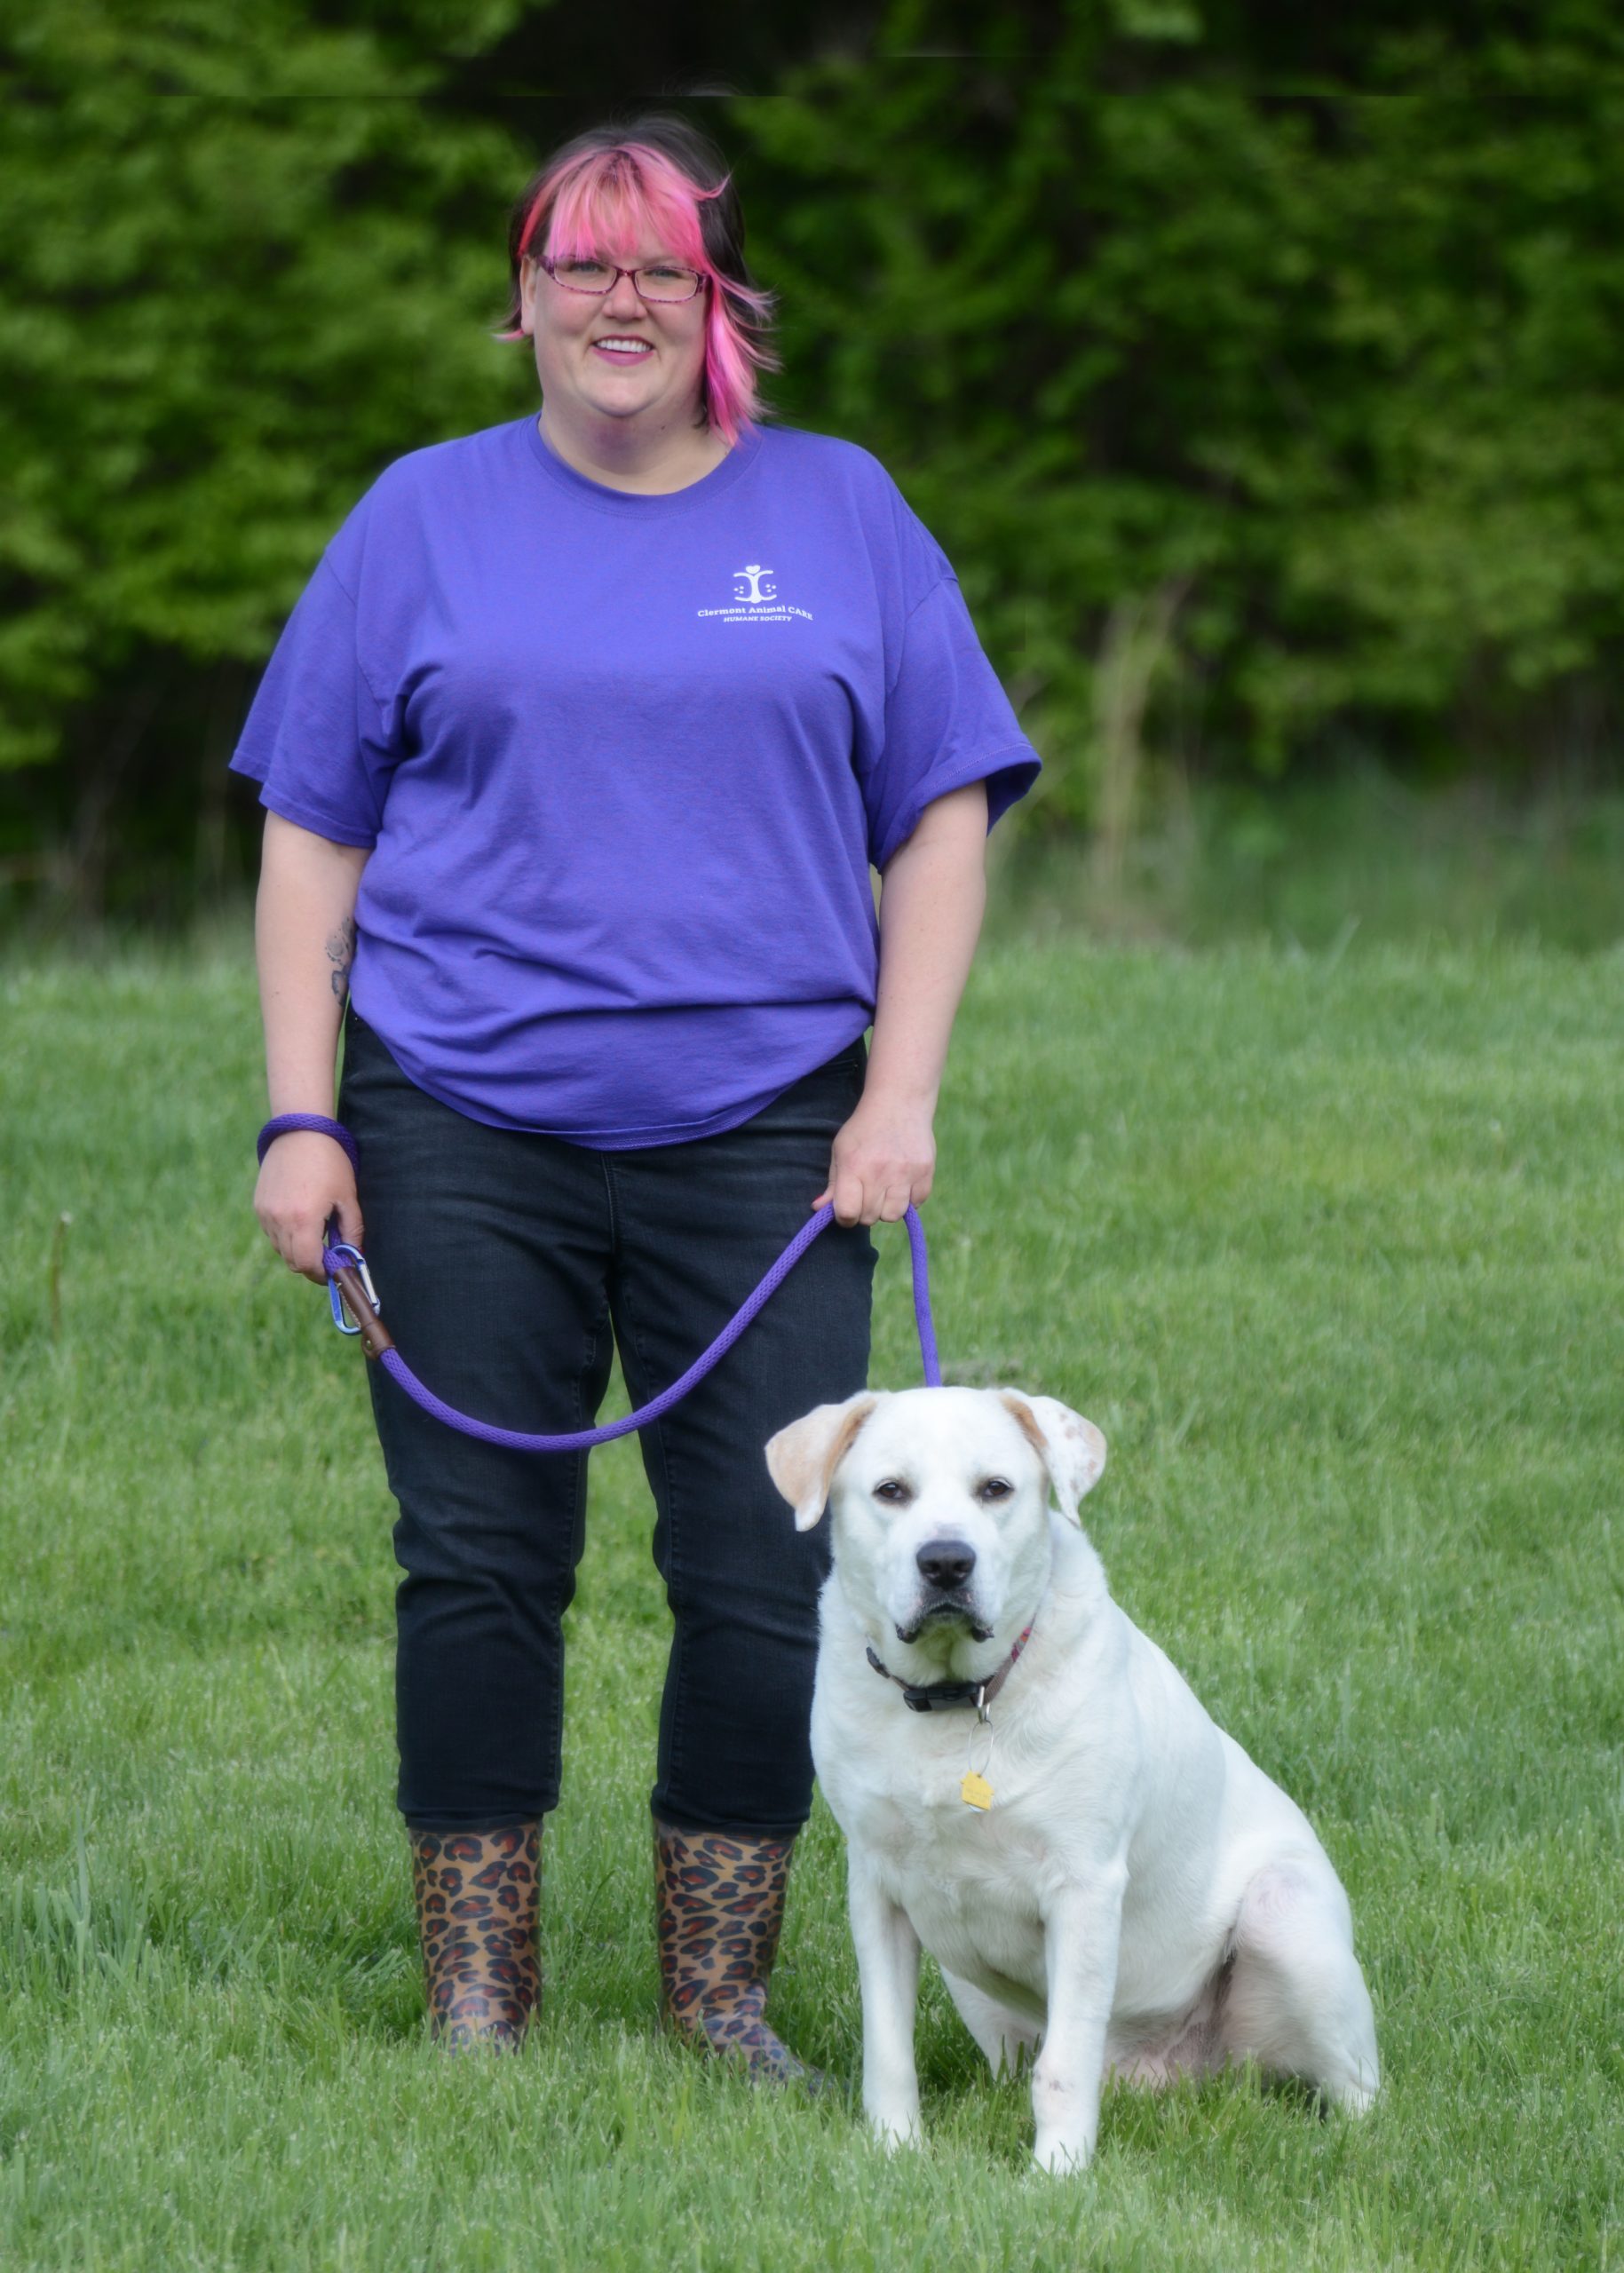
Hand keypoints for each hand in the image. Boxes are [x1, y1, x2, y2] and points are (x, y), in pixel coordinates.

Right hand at [253, 1131, 362, 1283]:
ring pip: (280, 1248)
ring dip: (297, 1249)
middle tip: (328, 1255)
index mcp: (303, 1219)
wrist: (299, 1132)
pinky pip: (271, 1233)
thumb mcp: (348, 1197)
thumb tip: (354, 1256)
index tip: (334, 1271)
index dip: (321, 1273)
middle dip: (311, 1264)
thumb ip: (352, 1230)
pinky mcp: (258, 1205)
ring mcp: (265, 1213)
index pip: (307, 1264)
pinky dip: (285, 1235)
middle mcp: (279, 1219)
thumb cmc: (329, 1162)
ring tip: (315, 1230)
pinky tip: (300, 1217)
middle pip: (292, 1261)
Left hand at [813, 1094, 934, 1226]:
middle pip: (870, 1218)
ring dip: (887, 1208)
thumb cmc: (864, 1128)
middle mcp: (879, 1172)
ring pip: (893, 1215)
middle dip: (865, 1211)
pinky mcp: (925, 1171)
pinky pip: (916, 1204)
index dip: (844, 1217)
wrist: (899, 1102)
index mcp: (854, 1166)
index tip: (847, 1209)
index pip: (847, 1212)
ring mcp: (905, 1173)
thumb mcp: (840, 1150)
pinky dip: (909, 1199)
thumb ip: (832, 1183)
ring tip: (885, 1190)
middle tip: (867, 1194)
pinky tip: (903, 1183)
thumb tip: (818, 1208)